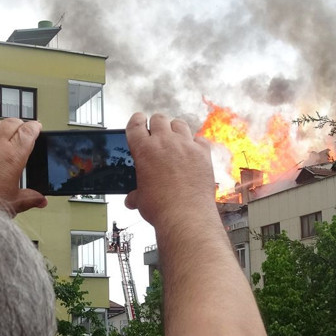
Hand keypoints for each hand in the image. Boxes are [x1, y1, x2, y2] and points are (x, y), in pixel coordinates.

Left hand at [0, 118, 46, 215]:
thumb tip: (40, 200)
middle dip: (20, 123)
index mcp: (13, 157)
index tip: (37, 127)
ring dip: (1, 124)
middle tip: (24, 127)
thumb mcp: (14, 202)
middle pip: (11, 124)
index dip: (34, 127)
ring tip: (5, 127)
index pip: (27, 133)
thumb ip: (30, 198)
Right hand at [124, 113, 215, 229]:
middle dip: (156, 124)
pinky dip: (195, 143)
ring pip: (179, 124)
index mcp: (144, 150)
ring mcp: (186, 146)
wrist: (186, 216)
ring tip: (174, 140)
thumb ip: (136, 195)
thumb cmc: (162, 208)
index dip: (136, 120)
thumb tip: (132, 200)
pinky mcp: (203, 153)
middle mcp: (165, 142)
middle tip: (157, 134)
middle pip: (159, 118)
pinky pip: (199, 139)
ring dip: (175, 129)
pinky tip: (192, 152)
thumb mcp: (141, 200)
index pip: (135, 124)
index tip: (138, 121)